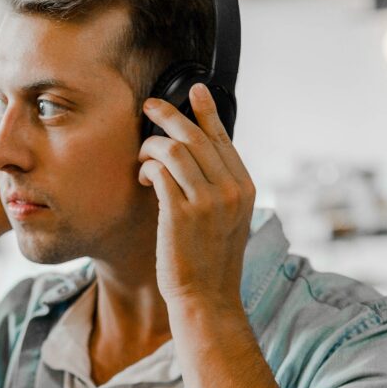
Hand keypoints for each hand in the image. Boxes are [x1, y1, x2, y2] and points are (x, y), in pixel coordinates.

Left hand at [138, 83, 256, 307]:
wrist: (206, 297)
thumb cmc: (209, 260)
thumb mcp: (227, 219)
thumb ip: (218, 188)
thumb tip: (196, 157)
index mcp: (244, 187)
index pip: (222, 138)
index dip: (206, 111)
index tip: (194, 89)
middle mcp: (230, 190)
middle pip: (197, 135)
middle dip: (169, 115)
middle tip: (149, 106)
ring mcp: (207, 201)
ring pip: (176, 149)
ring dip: (152, 145)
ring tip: (142, 155)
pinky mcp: (181, 213)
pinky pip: (160, 172)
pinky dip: (147, 167)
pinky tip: (143, 177)